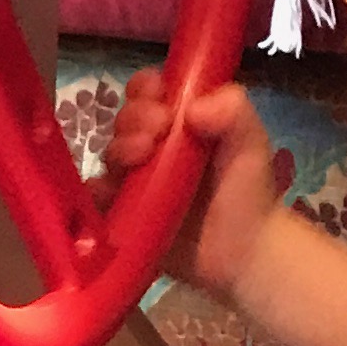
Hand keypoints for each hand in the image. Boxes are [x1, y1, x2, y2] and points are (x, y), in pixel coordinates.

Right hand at [101, 71, 283, 303]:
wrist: (247, 256)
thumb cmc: (249, 195)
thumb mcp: (251, 145)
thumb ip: (233, 112)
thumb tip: (192, 108)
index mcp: (181, 122)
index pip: (149, 92)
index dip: (146, 89)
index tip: (162, 99)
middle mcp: (154, 148)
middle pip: (125, 119)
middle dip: (134, 118)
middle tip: (158, 132)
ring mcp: (138, 182)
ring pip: (110, 153)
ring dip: (119, 149)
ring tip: (140, 159)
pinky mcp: (126, 216)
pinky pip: (98, 200)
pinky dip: (96, 192)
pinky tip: (108, 191)